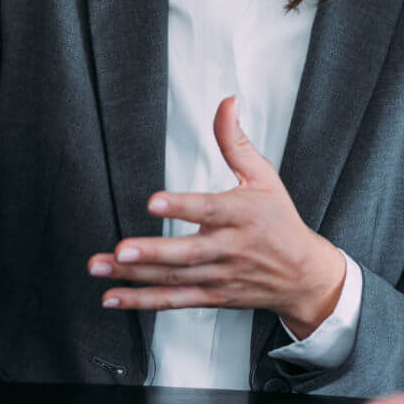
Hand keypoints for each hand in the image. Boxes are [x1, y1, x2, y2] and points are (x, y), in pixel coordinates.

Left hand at [88, 97, 346, 338]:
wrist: (303, 276)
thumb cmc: (279, 220)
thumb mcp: (264, 176)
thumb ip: (235, 141)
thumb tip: (227, 102)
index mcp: (243, 214)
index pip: (210, 209)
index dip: (182, 206)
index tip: (154, 202)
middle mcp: (230, 248)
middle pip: (188, 252)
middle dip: (152, 252)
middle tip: (121, 248)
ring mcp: (219, 276)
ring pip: (173, 278)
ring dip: (134, 275)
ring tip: (100, 266)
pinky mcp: (211, 296)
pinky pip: (173, 300)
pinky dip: (142, 301)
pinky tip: (112, 297)